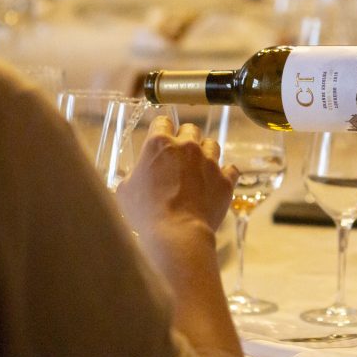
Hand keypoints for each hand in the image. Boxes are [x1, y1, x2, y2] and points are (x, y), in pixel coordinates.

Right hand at [116, 116, 238, 237]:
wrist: (176, 234)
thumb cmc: (146, 213)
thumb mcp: (125, 190)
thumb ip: (134, 175)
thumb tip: (137, 176)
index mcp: (159, 144)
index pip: (163, 122)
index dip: (161, 131)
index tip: (161, 141)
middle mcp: (187, 146)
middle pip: (190, 129)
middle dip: (185, 139)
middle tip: (179, 158)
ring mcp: (209, 161)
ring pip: (212, 144)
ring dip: (205, 153)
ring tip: (198, 170)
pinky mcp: (225, 179)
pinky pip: (230, 168)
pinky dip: (224, 174)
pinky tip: (215, 182)